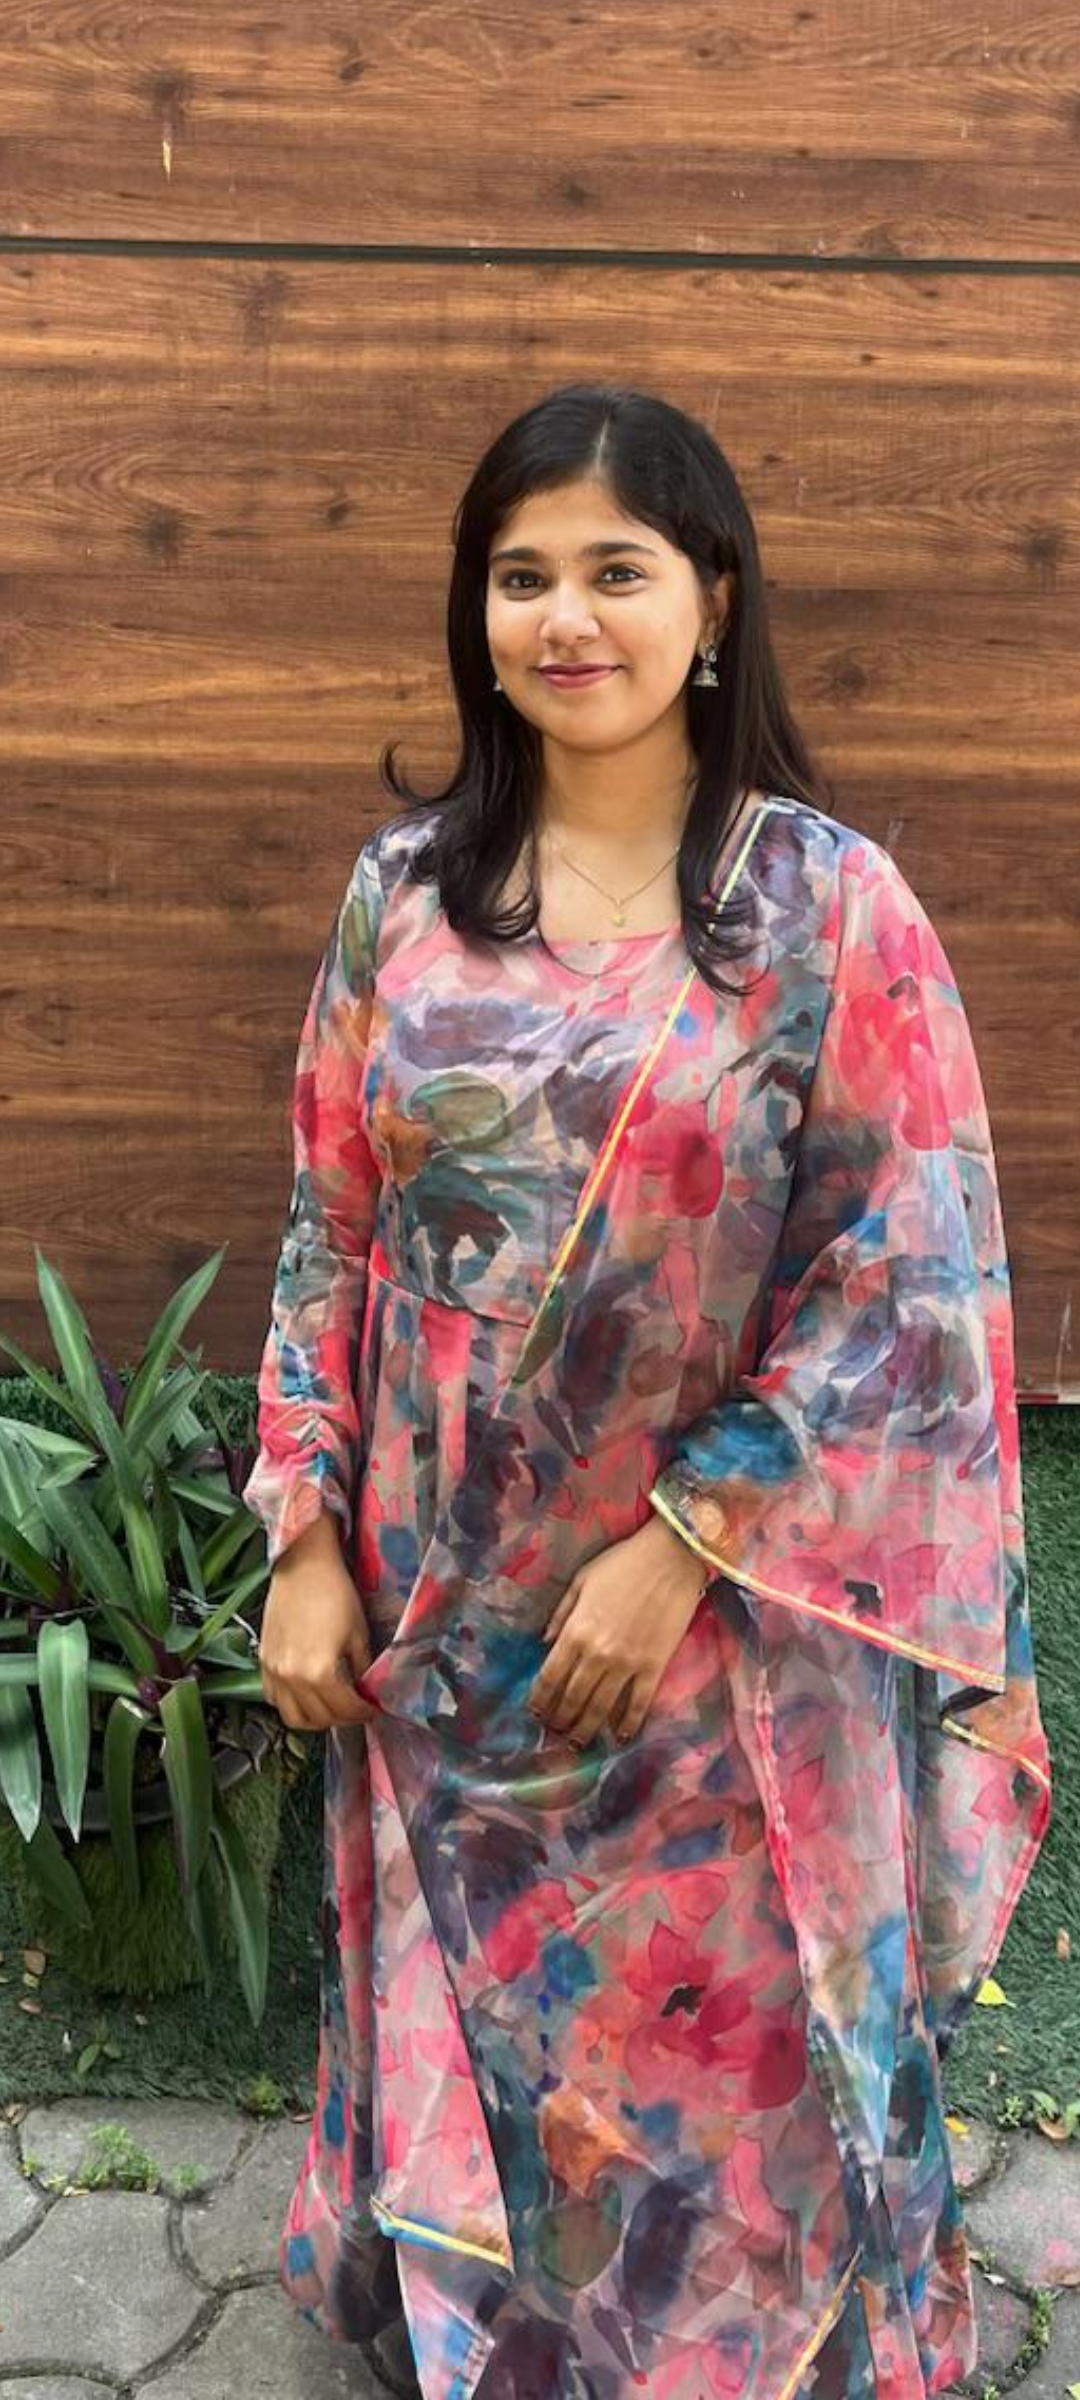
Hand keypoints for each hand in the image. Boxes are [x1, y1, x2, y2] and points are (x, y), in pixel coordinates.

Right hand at [258, 1507, 374, 1731]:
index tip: (371, 1708)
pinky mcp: (263, 1661)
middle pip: (320, 1718)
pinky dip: (291, 1704)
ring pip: (293, 1717)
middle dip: (342, 1717)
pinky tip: (306, 1692)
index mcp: (319, 1672)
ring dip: (315, 1718)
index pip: (344, 1710)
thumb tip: (365, 1690)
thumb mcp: (359, 1634)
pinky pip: (274, 1699)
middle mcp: (292, 1677)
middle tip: (355, 1707)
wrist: (303, 1566)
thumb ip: (361, 1669)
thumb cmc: (335, 1593)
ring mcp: (274, 1671)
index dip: (362, 1712)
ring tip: (330, 1706)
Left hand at [528, 1514, 709, 1747]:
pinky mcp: (654, 1665)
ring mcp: (627, 1663)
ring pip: (601, 1707)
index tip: (535, 1712)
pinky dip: (629, 1723)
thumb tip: (544, 1643)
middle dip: (561, 1719)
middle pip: (573, 1697)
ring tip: (578, 1743)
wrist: (670, 1557)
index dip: (540, 1698)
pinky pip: (638, 1702)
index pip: (550, 1675)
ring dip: (587, 1729)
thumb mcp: (581, 1581)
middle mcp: (597, 1653)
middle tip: (555, 1733)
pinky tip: (622, 1737)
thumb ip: (561, 1614)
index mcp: (576, 1631)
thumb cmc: (622, 1563)